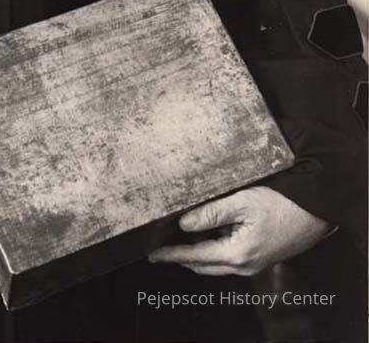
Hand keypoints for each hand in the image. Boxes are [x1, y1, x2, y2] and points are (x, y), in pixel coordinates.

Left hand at [148, 186, 331, 275]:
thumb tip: (184, 224)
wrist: (315, 214)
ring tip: (177, 240)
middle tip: (160, 247)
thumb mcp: (243, 203)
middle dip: (180, 257)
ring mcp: (252, 265)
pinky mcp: (258, 258)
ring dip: (195, 254)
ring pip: (214, 264)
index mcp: (237, 254)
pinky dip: (211, 251)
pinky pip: (227, 259)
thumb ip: (211, 214)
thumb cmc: (282, 205)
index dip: (171, 255)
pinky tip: (205, 235)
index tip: (152, 254)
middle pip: (202, 265)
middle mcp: (243, 266)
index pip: (194, 256)